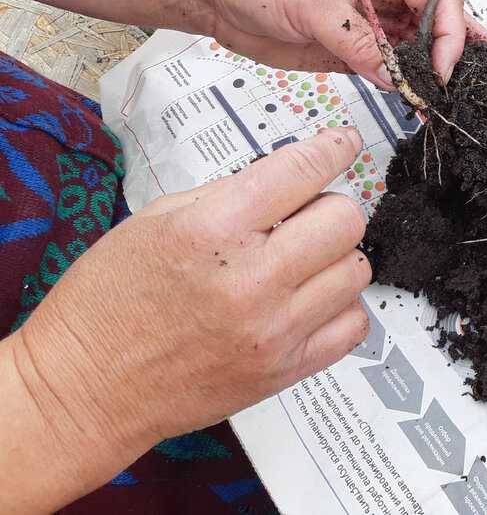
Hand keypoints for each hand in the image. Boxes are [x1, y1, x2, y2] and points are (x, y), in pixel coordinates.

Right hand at [7, 128, 370, 506]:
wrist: (82, 390)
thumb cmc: (108, 302)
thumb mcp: (156, 220)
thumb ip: (230, 195)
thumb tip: (290, 176)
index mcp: (213, 230)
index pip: (302, 171)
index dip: (332, 149)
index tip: (343, 144)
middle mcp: (251, 280)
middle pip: (345, 220)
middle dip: (328, 207)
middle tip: (303, 217)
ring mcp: (273, 330)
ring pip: (355, 270)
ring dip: (334, 258)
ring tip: (299, 263)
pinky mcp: (283, 370)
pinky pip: (352, 326)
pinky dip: (338, 308)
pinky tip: (308, 302)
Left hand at [194, 0, 486, 88]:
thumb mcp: (310, 3)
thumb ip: (355, 38)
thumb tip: (395, 76)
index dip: (450, 30)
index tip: (442, 67)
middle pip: (440, 22)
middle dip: (463, 49)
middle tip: (486, 81)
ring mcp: (373, 27)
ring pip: (422, 49)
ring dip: (440, 72)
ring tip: (464, 98)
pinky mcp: (356, 54)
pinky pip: (394, 70)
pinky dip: (412, 87)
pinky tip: (426, 102)